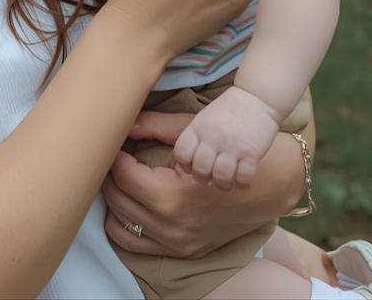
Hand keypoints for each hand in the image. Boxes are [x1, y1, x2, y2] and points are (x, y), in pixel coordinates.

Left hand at [103, 110, 308, 258]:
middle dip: (107, 176)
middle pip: (118, 200)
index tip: (110, 143)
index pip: (122, 175)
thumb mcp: (189, 132)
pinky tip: (120, 207)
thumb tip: (121, 121)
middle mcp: (170, 225)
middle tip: (106, 157)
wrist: (266, 185)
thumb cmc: (224, 151)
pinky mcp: (183, 251)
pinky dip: (123, 227)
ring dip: (112, 201)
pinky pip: (137, 246)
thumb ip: (152, 125)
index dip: (112, 155)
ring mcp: (177, 243)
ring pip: (121, 225)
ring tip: (112, 178)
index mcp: (170, 196)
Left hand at [172, 87, 280, 189]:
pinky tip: (240, 179)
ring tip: (225, 181)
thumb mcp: (205, 118)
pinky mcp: (252, 153)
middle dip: (203, 178)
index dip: (185, 164)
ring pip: (221, 177)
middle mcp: (213, 137)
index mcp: (199, 127)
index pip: (181, 153)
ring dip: (222, 184)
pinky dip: (241, 184)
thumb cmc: (228, 110)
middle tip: (209, 176)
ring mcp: (233, 146)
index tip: (192, 166)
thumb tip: (187, 166)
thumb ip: (196, 138)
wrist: (257, 97)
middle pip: (200, 170)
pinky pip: (243, 179)